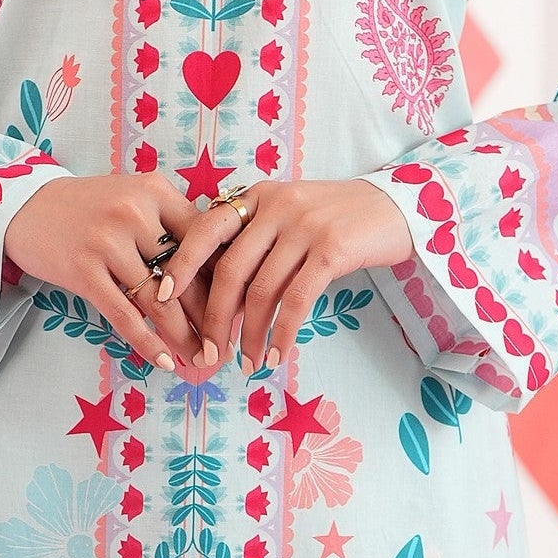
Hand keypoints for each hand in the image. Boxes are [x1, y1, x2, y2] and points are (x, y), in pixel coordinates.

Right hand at [1, 171, 206, 372]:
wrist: (25, 206)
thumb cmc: (88, 208)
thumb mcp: (133, 198)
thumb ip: (170, 224)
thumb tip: (218, 272)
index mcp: (156, 191)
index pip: (204, 241)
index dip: (224, 277)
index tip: (238, 307)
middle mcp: (135, 212)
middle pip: (186, 274)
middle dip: (211, 316)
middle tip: (225, 344)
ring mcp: (107, 241)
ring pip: (159, 300)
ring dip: (184, 335)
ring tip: (199, 358)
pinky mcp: (83, 270)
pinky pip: (124, 315)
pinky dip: (147, 342)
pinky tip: (163, 360)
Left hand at [177, 175, 415, 373]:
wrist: (395, 207)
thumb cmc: (336, 219)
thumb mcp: (289, 215)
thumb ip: (256, 243)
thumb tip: (221, 298)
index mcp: (258, 196)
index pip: (206, 229)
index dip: (181, 265)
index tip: (162, 298)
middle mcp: (276, 206)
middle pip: (229, 269)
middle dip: (214, 318)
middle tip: (208, 352)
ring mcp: (304, 227)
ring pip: (262, 291)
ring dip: (249, 334)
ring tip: (245, 362)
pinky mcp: (332, 250)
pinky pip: (296, 301)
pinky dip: (282, 334)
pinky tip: (275, 355)